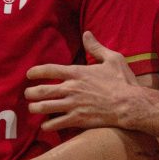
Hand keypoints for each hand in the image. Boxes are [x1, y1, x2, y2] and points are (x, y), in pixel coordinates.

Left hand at [25, 31, 140, 131]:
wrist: (130, 105)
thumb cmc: (123, 81)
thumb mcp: (112, 58)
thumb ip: (96, 47)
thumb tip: (87, 34)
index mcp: (78, 73)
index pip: (49, 70)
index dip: (36, 72)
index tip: (29, 74)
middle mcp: (72, 88)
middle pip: (41, 90)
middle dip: (30, 93)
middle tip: (28, 94)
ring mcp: (73, 105)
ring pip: (44, 108)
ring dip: (35, 108)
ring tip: (33, 108)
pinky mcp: (78, 120)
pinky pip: (55, 124)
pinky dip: (47, 125)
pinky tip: (45, 125)